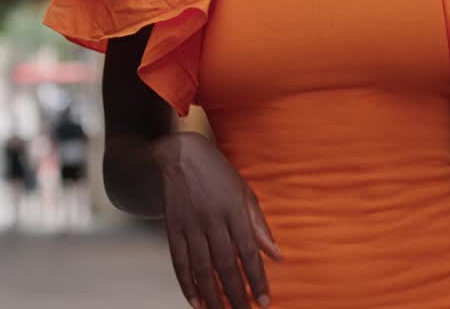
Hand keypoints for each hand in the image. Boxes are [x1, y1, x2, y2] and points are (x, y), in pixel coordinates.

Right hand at [154, 133, 282, 308]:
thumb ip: (259, 225)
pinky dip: (187, 284)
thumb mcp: (244, 192)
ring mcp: (189, 224)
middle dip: (236, 294)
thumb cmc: (218, 173)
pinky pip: (179, 261)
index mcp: (233, 209)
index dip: (257, 279)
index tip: (264, 301)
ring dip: (212, 295)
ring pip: (202, 268)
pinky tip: (196, 302)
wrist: (179, 154)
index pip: (248, 251)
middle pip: (225, 265)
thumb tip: (277, 255)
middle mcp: (211, 218)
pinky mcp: (172, 227)